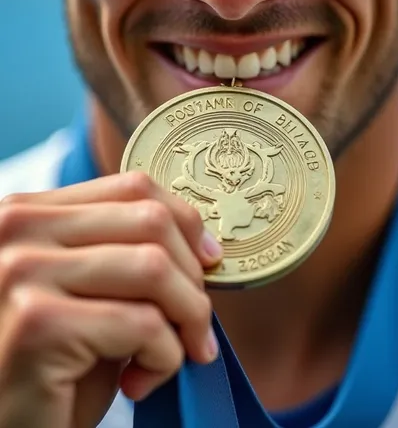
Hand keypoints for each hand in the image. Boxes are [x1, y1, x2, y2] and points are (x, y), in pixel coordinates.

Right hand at [0, 173, 222, 427]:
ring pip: (153, 268)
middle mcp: (17, 229)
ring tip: (176, 355)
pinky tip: (138, 383)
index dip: (184, 222)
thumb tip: (202, 246)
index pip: (129, 186)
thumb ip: (119, 255)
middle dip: (191, 276)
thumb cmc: (43, 370)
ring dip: (186, 318)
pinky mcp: (38, 323)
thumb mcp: (79, 294)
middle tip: (196, 326)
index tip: (207, 262)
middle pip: (149, 221)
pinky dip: (164, 358)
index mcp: (26, 212)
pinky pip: (143, 324)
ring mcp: (23, 271)